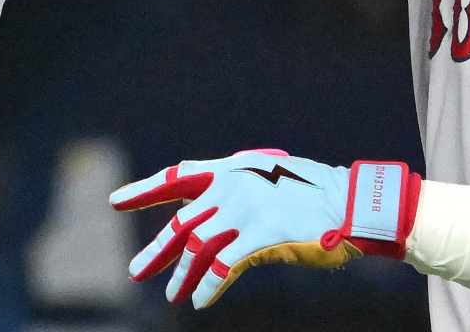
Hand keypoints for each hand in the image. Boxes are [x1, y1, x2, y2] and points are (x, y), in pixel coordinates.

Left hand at [110, 150, 415, 308]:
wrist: (352, 204)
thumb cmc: (315, 194)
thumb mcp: (269, 180)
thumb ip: (237, 192)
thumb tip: (208, 216)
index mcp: (232, 169)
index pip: (177, 177)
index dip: (145, 190)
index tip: (116, 200)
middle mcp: (233, 186)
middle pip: (182, 222)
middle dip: (158, 251)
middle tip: (135, 271)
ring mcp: (246, 210)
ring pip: (198, 248)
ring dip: (181, 275)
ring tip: (171, 296)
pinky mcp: (261, 235)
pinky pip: (223, 267)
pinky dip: (208, 287)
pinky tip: (199, 301)